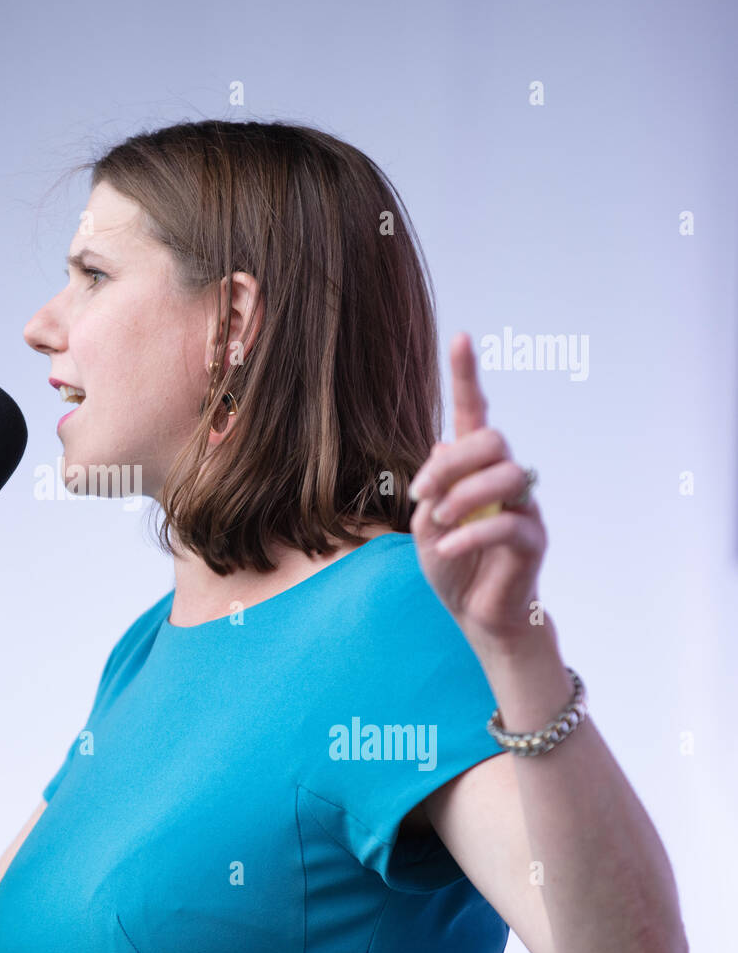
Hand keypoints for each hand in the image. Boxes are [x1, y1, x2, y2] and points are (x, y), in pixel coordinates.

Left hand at [409, 332, 546, 645]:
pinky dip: (471, 534)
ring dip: (461, 497)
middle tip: (420, 496)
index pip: (474, 412)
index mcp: (473, 469)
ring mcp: (524, 507)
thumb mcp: (426, 522)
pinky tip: (449, 548)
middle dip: (450, 463)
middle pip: (491, 440)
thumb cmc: (451, 564)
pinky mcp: (533, 540)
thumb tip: (440, 443)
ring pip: (506, 474)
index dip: (467, 376)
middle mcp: (504, 479)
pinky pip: (507, 524)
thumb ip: (432, 486)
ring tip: (438, 524)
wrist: (474, 615)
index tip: (460, 337)